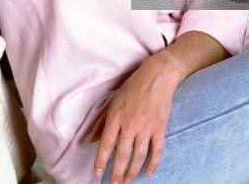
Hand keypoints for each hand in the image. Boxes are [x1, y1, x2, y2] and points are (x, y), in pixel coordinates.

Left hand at [83, 51, 181, 182]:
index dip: (101, 161)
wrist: (157, 75)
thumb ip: (101, 122)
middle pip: (122, 155)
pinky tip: (147, 173)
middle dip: (116, 173)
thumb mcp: (114, 100)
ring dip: (132, 173)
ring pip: (138, 157)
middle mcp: (130, 123)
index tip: (97, 174)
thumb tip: (89, 140)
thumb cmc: (133, 86)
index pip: (106, 144)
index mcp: (117, 115)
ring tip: (127, 182)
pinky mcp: (160, 127)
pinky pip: (156, 151)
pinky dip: (153, 164)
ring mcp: (146, 126)